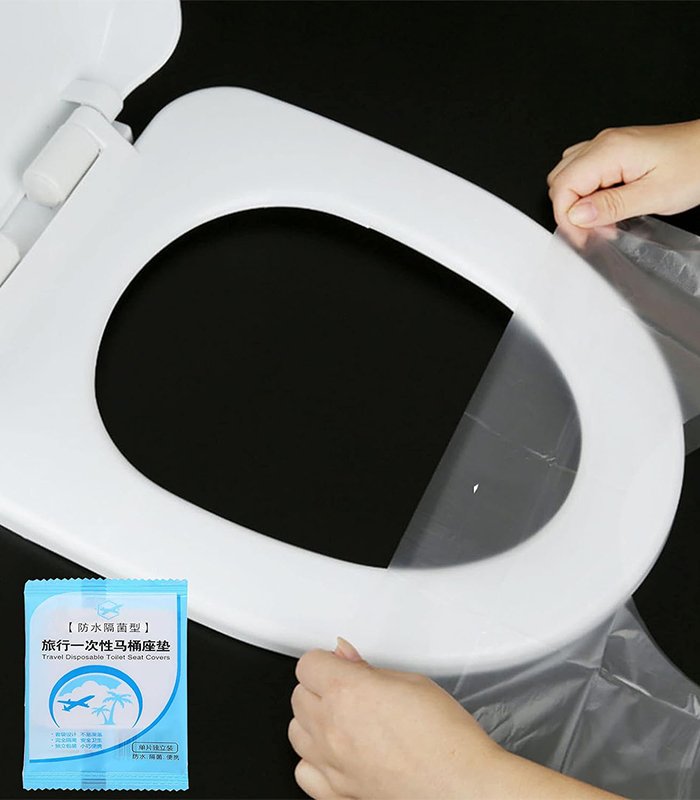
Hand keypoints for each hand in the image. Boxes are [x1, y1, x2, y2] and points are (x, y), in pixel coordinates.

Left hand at [289, 638, 621, 798]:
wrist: (464, 790)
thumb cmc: (448, 740)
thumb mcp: (413, 682)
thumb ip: (369, 668)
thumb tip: (345, 656)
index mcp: (348, 692)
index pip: (308, 664)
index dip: (325, 660)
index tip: (338, 664)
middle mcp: (331, 729)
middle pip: (299, 695)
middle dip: (319, 686)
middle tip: (347, 689)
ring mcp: (331, 765)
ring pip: (296, 731)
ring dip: (313, 721)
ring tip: (342, 719)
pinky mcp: (336, 794)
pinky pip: (303, 771)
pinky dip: (314, 759)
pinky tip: (335, 753)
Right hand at [547, 120, 699, 243]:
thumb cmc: (695, 165)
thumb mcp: (654, 194)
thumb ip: (611, 205)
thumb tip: (576, 215)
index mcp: (609, 151)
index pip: (563, 187)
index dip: (567, 218)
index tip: (584, 238)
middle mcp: (603, 144)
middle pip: (559, 181)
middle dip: (569, 212)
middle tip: (593, 232)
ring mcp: (607, 145)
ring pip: (567, 176)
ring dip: (577, 202)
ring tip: (601, 220)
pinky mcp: (614, 152)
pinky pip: (583, 171)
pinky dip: (586, 192)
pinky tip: (605, 205)